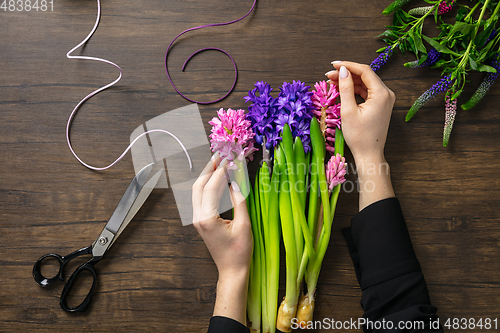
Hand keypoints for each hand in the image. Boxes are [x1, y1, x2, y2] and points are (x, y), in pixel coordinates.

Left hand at [191, 153, 252, 323]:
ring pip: (197, 191)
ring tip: (218, 162)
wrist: (231, 270)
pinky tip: (217, 179)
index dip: (221, 171)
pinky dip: (208, 185)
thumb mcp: (244, 225)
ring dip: (207, 175)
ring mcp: (197, 219)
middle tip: (220, 155)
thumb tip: (235, 182)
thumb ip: (239, 201)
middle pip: (199, 185)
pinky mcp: (200, 221)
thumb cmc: (239, 252)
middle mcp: (198, 217)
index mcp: (207, 218)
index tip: (229, 158)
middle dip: (209, 168)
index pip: (212, 187)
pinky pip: (201, 198)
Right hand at [326, 62, 395, 209]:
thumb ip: (345, 88)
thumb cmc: (359, 136)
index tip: (333, 64)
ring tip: (332, 81)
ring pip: (365, 83)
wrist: (369, 154)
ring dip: (350, 80)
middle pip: (365, 76)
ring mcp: (385, 99)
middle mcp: (387, 94)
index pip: (364, 70)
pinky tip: (342, 88)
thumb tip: (342, 71)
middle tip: (329, 75)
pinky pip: (367, 92)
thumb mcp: (348, 111)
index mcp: (382, 93)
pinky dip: (355, 89)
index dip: (348, 65)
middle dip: (347, 73)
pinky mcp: (381, 105)